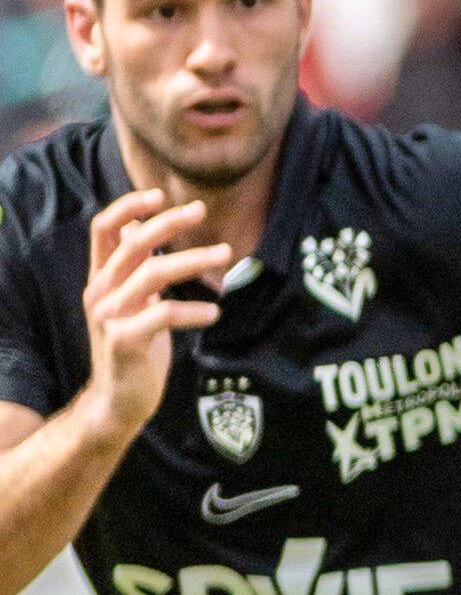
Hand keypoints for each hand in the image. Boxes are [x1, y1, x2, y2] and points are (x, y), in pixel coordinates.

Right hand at [74, 187, 223, 442]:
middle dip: (168, 222)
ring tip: (227, 255)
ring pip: (151, 273)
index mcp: (100, 278)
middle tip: (201, 210)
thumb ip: (134, 269)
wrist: (117, 400)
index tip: (159, 194)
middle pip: (132, 244)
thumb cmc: (134, 347)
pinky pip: (163, 314)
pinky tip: (214, 312)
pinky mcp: (125, 341)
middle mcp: (99, 291)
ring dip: (193, 260)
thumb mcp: (131, 302)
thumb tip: (139, 228)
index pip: (102, 229)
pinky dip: (193, 310)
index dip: (127, 206)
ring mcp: (110, 316)